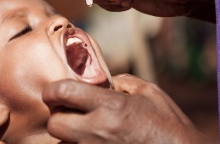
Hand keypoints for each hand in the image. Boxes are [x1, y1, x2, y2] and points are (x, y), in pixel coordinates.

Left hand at [42, 75, 212, 142]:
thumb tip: (104, 82)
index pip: (63, 92)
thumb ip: (122, 81)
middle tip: (68, 110)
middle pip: (54, 124)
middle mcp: (98, 131)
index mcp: (111, 106)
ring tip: (83, 128)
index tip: (52, 91)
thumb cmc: (167, 123)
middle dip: (57, 115)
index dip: (52, 90)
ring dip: (67, 135)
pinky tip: (93, 139)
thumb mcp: (149, 92)